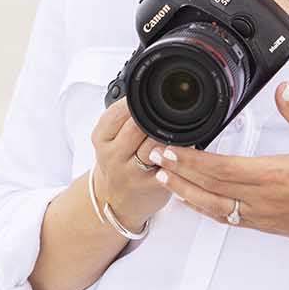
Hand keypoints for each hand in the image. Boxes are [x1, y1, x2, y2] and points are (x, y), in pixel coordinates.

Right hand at [90, 97, 172, 226]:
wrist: (113, 200)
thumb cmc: (116, 161)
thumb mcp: (108, 138)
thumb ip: (122, 117)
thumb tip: (145, 90)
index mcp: (101, 138)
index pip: (116, 113)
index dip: (133, 102)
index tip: (148, 94)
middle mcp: (113, 156)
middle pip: (137, 127)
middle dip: (153, 116)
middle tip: (168, 107)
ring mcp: (131, 172)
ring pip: (153, 145)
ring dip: (168, 133)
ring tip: (178, 124)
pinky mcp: (150, 185)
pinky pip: (168, 163)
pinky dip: (178, 151)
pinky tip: (187, 144)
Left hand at [150, 83, 288, 241]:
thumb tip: (283, 89)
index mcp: (277, 175)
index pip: (223, 168)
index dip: (192, 160)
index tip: (170, 149)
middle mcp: (264, 199)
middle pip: (210, 188)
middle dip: (179, 173)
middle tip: (153, 158)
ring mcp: (263, 215)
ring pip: (214, 207)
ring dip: (186, 193)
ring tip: (163, 179)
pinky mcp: (266, 225)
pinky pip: (227, 218)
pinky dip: (205, 208)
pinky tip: (192, 200)